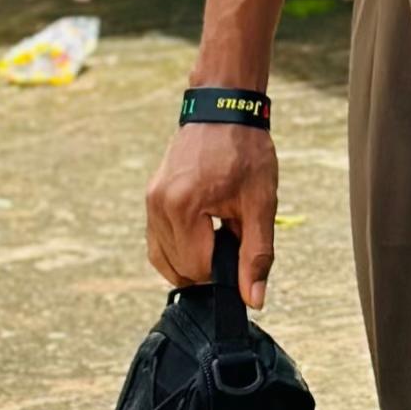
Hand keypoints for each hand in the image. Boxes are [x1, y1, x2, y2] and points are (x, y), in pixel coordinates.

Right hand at [145, 125, 278, 306]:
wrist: (224, 110)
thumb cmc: (246, 152)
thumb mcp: (261, 204)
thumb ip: (256, 255)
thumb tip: (254, 300)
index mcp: (184, 207)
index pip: (197, 269)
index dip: (223, 271)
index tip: (240, 251)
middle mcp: (159, 206)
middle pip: (178, 269)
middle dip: (207, 266)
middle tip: (231, 237)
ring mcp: (150, 201)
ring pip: (163, 259)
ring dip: (190, 259)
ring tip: (217, 232)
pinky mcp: (150, 198)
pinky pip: (157, 241)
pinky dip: (177, 247)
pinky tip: (202, 231)